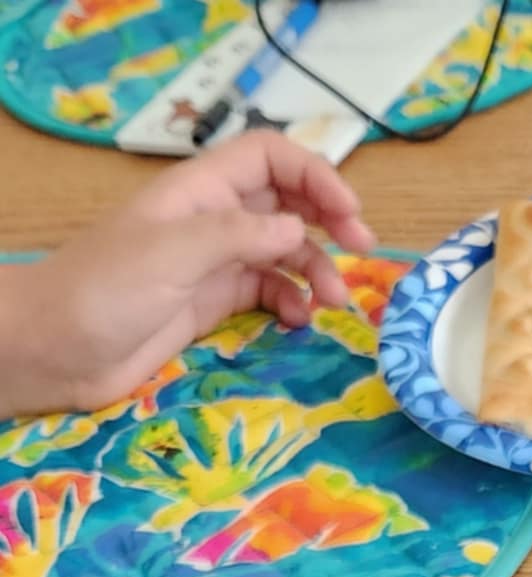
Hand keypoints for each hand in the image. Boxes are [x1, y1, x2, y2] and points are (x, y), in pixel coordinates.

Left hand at [2, 131, 375, 417]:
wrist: (55, 349)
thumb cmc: (102, 292)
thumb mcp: (172, 256)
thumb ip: (237, 237)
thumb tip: (297, 229)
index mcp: (200, 192)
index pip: (269, 158)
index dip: (314, 175)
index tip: (349, 212)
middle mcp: (212, 220)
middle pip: (286, 202)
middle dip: (328, 221)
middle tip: (362, 251)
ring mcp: (213, 263)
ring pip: (284, 252)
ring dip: (317, 271)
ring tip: (334, 304)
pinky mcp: (212, 303)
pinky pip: (268, 292)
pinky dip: (292, 304)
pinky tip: (301, 322)